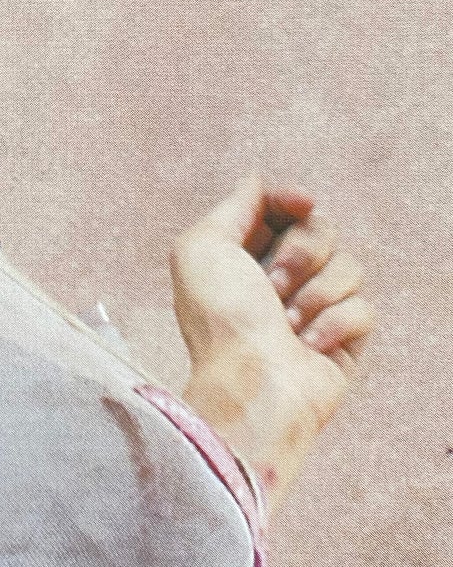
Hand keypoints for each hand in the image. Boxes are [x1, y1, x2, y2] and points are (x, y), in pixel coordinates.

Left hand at [171, 176, 374, 510]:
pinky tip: (308, 345)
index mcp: (243, 254)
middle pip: (323, 228)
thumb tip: (258, 182)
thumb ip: (232, 208)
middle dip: (301, 252)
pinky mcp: (345, 338)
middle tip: (273, 285)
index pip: (285, 207)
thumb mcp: (202, 248)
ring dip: (315, 292)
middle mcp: (280, 278)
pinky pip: (364, 307)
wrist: (251, 384)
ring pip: (349, 266)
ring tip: (286, 322)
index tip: (300, 203)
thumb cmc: (221, 318)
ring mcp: (315, 308)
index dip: (293, 200)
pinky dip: (334, 324)